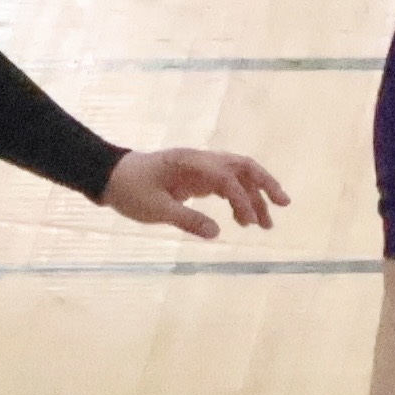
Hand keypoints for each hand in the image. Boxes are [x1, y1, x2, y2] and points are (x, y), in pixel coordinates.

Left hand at [105, 146, 290, 236]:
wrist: (110, 176)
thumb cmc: (129, 191)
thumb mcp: (154, 210)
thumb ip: (186, 220)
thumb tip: (217, 233)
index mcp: (190, 163)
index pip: (227, 178)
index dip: (242, 200)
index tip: (248, 224)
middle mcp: (200, 160)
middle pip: (243, 166)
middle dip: (265, 184)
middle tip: (284, 205)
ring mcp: (199, 167)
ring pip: (237, 174)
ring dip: (255, 194)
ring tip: (265, 224)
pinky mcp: (196, 176)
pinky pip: (225, 183)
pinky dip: (238, 198)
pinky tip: (242, 220)